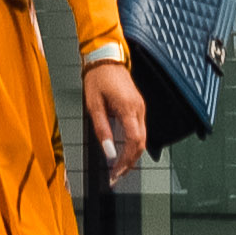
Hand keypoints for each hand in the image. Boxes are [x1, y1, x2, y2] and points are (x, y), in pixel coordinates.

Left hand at [81, 49, 148, 172]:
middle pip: (141, 143)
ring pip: (142, 138)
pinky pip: (139, 130)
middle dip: (129, 163)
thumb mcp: (94, 105)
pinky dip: (132, 145)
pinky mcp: (138, 107)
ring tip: (118, 168)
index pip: (133, 141)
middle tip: (116, 176)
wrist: (106, 58)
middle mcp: (138, 109)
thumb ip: (102, 129)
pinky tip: (122, 153)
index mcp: (127, 108)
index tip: (115, 172)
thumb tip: (108, 152)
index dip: (126, 160)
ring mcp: (140, 108)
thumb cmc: (98, 78)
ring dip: (131, 155)